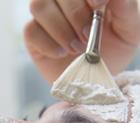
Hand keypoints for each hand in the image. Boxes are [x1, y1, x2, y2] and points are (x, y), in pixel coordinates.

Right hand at [24, 0, 139, 81]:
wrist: (94, 79)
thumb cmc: (113, 51)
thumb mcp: (129, 30)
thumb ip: (125, 7)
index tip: (98, 6)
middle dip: (75, 14)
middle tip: (86, 37)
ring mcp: (46, 16)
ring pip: (39, 5)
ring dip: (59, 29)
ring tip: (74, 47)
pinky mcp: (33, 36)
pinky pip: (30, 31)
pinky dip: (47, 44)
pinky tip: (60, 53)